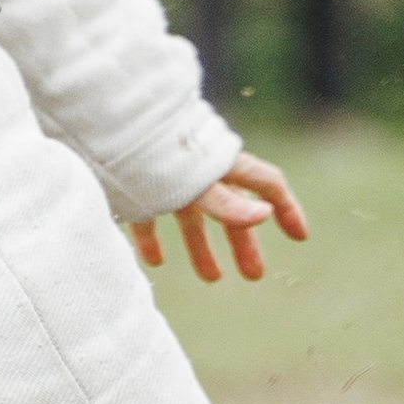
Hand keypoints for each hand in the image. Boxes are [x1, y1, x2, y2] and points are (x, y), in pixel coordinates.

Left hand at [130, 152, 308, 284]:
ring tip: (211, 278)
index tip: (299, 237)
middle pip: (231, 207)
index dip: (286, 208)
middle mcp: (199, 170)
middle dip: (242, 242)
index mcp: (222, 164)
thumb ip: (226, 201)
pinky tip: (154, 261)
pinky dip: (154, 237)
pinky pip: (150, 214)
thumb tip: (263, 215)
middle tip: (253, 275)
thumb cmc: (155, 151)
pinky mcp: (137, 184)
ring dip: (202, 246)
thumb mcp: (195, 181)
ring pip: (192, 216)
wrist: (104, 125)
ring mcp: (168, 177)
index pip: (266, 184)